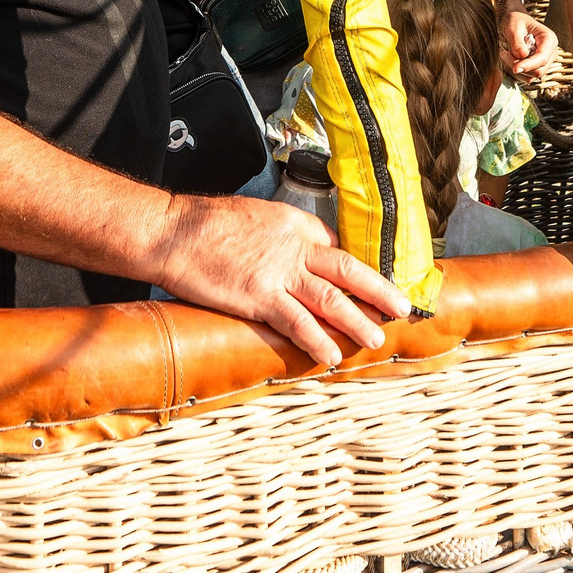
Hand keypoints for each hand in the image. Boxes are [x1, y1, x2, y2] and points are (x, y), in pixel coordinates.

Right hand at [154, 192, 411, 367]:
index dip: (357, 270)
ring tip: (376, 339)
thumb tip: (293, 258)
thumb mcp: (252, 216)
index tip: (371, 286)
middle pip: (347, 270)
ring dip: (357, 321)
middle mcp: (293, 247)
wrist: (172, 232)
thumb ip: (278, 236)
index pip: (334, 247)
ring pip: (331, 299)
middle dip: (378, 290)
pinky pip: (297, 323)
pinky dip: (318, 341)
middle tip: (401, 307)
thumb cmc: (203, 224)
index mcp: (293, 223)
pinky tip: (331, 356)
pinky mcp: (259, 296)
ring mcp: (278, 273)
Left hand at [502, 6, 558, 81]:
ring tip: (505, 53)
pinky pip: (527, 76)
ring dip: (516, 68)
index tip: (515, 68)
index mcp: (549, 39)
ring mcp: (545, 61)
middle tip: (504, 54)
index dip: (529, 65)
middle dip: (520, 66)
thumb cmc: (516, 20)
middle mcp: (550, 52)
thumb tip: (522, 56)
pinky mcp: (537, 67)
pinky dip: (516, 71)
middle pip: (538, 70)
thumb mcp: (514, 27)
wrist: (515, 22)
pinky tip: (510, 59)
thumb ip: (517, 41)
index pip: (542, 58)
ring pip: (532, 75)